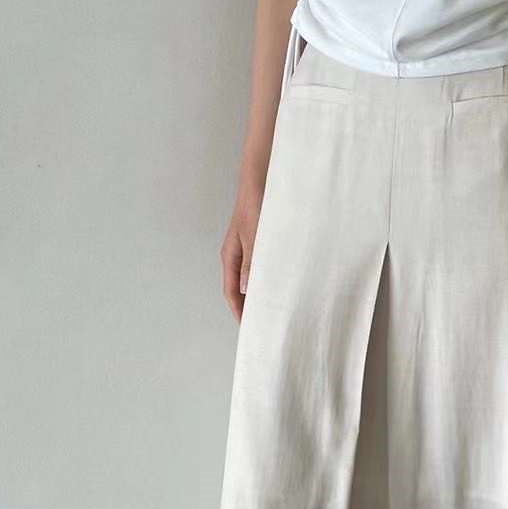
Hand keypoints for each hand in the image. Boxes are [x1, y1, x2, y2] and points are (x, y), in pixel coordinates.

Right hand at [220, 183, 262, 321]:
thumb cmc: (256, 206)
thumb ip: (251, 263)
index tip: (248, 328)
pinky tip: (277, 284)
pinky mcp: (258, 242)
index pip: (232, 292)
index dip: (239, 311)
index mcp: (230, 257)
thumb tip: (246, 290)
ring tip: (270, 310)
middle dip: (247, 306)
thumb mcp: (254, 237)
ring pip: (249, 279)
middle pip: (239, 288)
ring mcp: (246, 249)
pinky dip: (265, 279)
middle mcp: (236, 256)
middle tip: (261, 324)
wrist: (261, 181)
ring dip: (257, 294)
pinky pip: (259, 267)